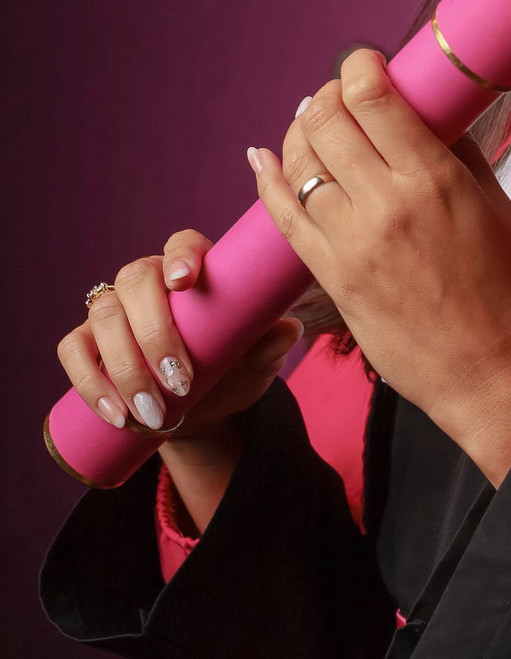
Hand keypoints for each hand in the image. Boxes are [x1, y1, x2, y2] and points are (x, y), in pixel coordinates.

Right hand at [57, 232, 302, 528]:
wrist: (200, 412)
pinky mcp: (86, 344)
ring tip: (155, 415)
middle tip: (181, 383)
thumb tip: (289, 329)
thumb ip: (270, 345)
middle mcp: (146, 281)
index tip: (184, 282)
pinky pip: (73, 351)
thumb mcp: (257, 362)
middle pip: (135, 281)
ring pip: (104, 317)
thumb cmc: (231, 372)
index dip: (180, 256)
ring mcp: (112, 310)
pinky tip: (116, 414)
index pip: (183, 243)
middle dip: (155, 334)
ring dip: (126, 369)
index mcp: (192, 270)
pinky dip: (90, 382)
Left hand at [251, 49, 510, 485]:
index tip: (362, 61)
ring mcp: (351, 242)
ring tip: (310, 122)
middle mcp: (386, 204)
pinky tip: (262, 159)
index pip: (374, 98)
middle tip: (338, 93)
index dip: (358, 66)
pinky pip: (283, 216)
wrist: (489, 371)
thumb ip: (459, 153)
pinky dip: (267, 180)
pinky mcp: (330, 277)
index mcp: (434, 179)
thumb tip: (430, 114)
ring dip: (299, 131)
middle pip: (328, 122)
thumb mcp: (496, 207)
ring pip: (300, 162)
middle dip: (328, 95)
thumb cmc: (504, 291)